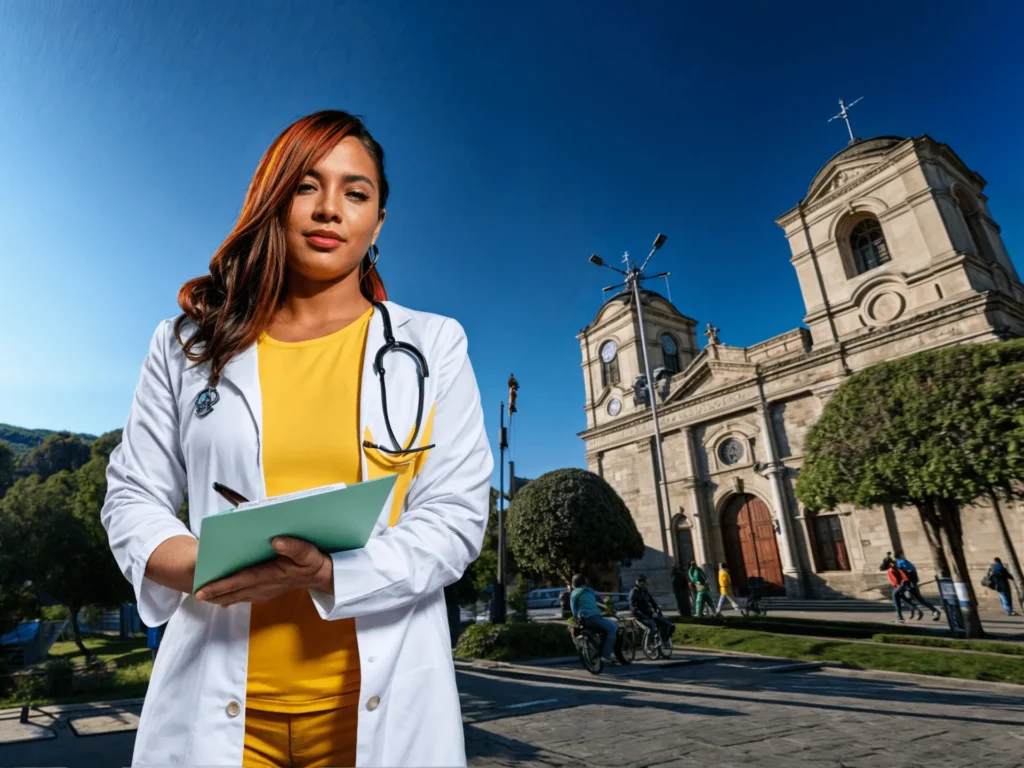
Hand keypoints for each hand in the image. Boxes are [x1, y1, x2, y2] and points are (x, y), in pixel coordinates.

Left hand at [194, 537, 332, 606]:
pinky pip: (246, 596)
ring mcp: (266, 591)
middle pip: (234, 591)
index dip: (220, 586)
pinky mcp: (268, 592)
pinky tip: (224, 601)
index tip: (202, 590)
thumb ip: (295, 546)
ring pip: (239, 596)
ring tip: (205, 597)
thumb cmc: (314, 562)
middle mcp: (265, 586)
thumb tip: (276, 541)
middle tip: (194, 595)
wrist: (324, 577)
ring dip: (221, 597)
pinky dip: (233, 598)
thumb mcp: (309, 552)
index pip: (240, 580)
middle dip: (214, 594)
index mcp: (270, 574)